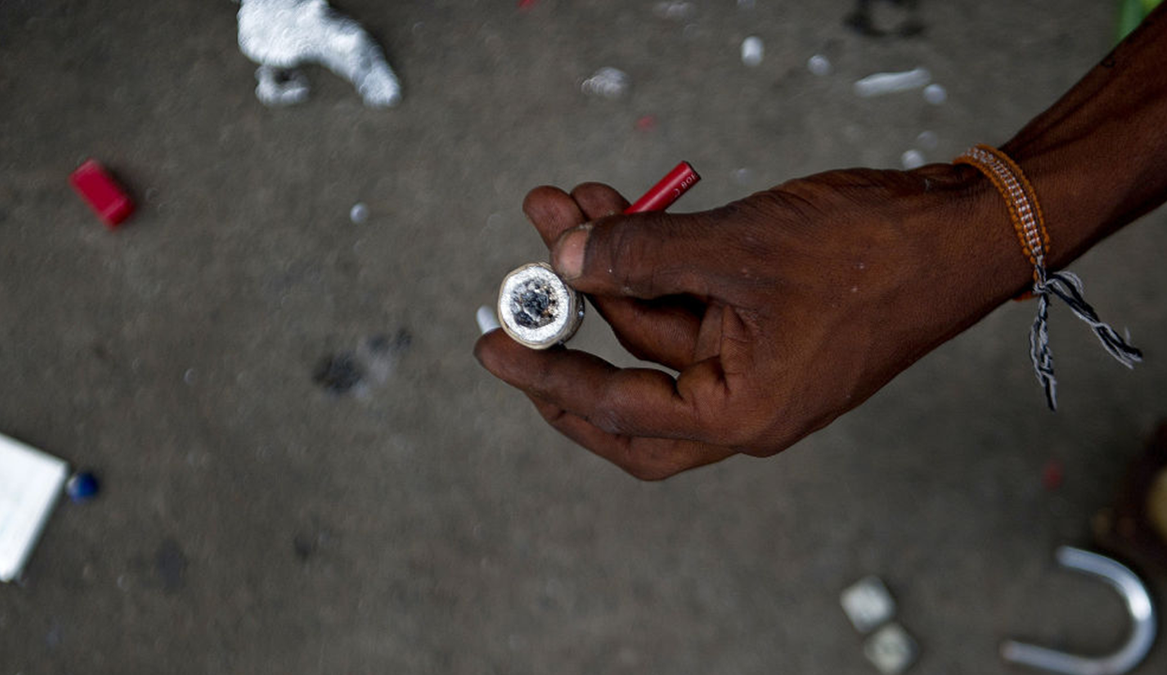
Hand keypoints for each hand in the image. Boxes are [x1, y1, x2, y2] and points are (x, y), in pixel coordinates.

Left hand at [475, 165, 1028, 478]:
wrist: (963, 232)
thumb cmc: (871, 253)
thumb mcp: (738, 246)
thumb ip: (643, 254)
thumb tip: (565, 257)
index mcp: (739, 415)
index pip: (617, 409)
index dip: (545, 375)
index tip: (491, 347)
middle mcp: (743, 405)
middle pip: (628, 397)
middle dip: (571, 344)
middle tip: (520, 303)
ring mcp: (755, 366)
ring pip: (656, 328)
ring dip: (611, 267)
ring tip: (567, 206)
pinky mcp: (765, 327)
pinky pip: (690, 302)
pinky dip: (656, 260)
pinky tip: (620, 209)